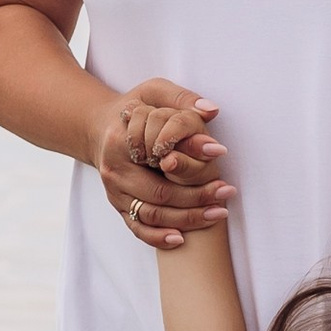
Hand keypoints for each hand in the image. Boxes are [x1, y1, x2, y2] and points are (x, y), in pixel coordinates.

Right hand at [95, 81, 233, 247]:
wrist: (103, 128)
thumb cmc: (135, 109)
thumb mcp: (153, 92)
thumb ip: (182, 98)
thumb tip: (211, 110)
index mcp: (121, 142)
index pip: (159, 159)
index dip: (191, 162)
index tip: (220, 157)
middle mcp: (114, 171)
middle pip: (158, 194)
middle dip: (196, 197)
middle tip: (227, 193)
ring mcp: (114, 192)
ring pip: (150, 216)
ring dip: (186, 219)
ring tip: (217, 213)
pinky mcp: (118, 206)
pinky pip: (137, 229)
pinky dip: (158, 237)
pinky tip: (181, 239)